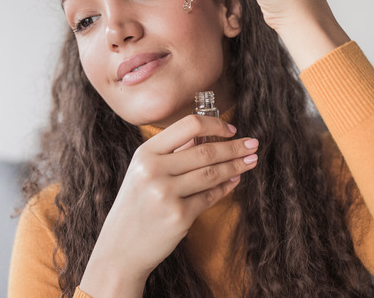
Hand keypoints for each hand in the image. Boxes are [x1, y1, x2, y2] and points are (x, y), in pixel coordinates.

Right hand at [79, 115, 258, 295]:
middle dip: (234, 147)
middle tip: (253, 144)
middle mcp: (154, 170)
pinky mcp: (179, 216)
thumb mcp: (142, 172)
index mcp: (145, 153)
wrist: (120, 249)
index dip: (215, 124)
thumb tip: (207, 135)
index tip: (231, 129)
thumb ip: (171, 153)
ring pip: (212, 173)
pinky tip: (235, 181)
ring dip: (236, 166)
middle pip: (205, 150)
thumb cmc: (136, 206)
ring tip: (251, 161)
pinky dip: (226, 187)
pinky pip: (210, 196)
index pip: (188, 125)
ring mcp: (166, 194)